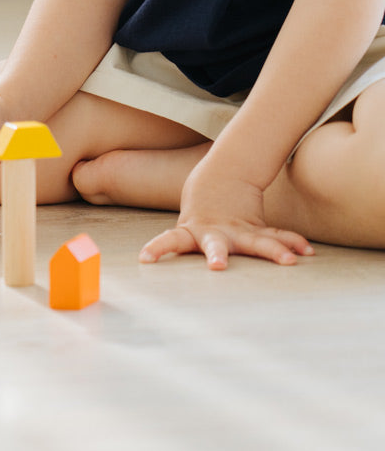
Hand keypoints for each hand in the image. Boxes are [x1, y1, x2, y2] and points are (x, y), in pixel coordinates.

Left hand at [140, 166, 312, 269]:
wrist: (219, 181)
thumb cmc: (198, 216)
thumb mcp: (183, 231)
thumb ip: (174, 249)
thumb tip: (145, 269)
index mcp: (191, 232)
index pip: (170, 240)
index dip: (157, 249)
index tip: (144, 258)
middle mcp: (215, 234)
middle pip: (214, 244)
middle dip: (216, 254)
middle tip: (217, 265)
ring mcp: (238, 232)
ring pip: (256, 241)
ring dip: (272, 251)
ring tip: (289, 261)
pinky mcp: (257, 230)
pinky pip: (277, 236)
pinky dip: (292, 243)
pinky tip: (306, 252)